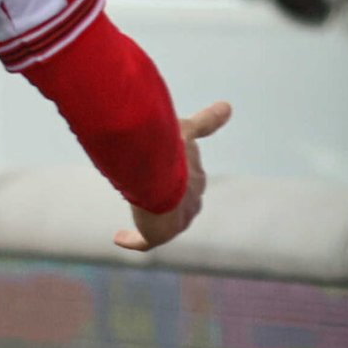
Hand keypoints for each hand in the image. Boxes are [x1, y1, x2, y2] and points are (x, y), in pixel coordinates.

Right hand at [114, 101, 231, 253]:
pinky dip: (132, 240)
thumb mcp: (186, 130)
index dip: (180, 180)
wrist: (159, 173)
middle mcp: (191, 203)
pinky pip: (145, 241)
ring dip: (150, 219)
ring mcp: (177, 221)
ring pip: (164, 224)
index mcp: (196, 180)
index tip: (168, 180)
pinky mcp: (160, 235)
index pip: (191, 182)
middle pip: (180, 207)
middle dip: (168, 204)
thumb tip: (229, 106)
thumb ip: (206, 122)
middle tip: (147, 196)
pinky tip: (118, 238)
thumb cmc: (172, 149)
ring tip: (134, 211)